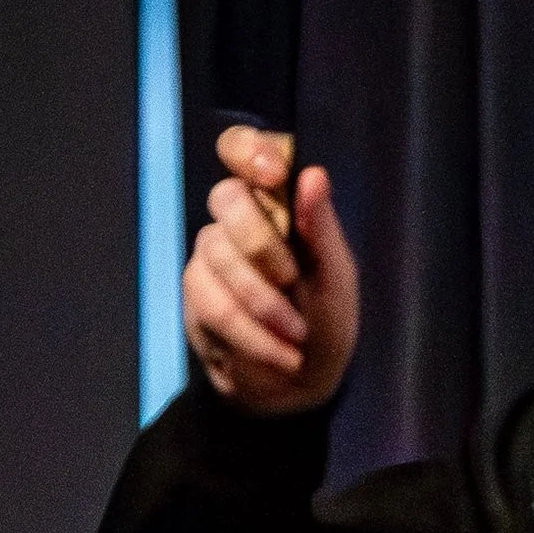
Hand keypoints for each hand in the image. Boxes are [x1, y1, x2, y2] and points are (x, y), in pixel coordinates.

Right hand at [183, 125, 359, 413]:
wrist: (301, 385)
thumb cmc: (325, 320)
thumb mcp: (337, 277)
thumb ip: (322, 229)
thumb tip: (313, 175)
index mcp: (275, 201)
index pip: (241, 148)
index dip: (248, 150)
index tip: (273, 174)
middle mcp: (236, 218)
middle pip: (226, 198)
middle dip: (261, 243)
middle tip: (293, 280)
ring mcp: (210, 254)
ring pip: (215, 253)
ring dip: (262, 301)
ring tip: (296, 334)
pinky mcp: (196, 295)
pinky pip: (212, 303)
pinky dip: (252, 334)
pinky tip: (280, 353)